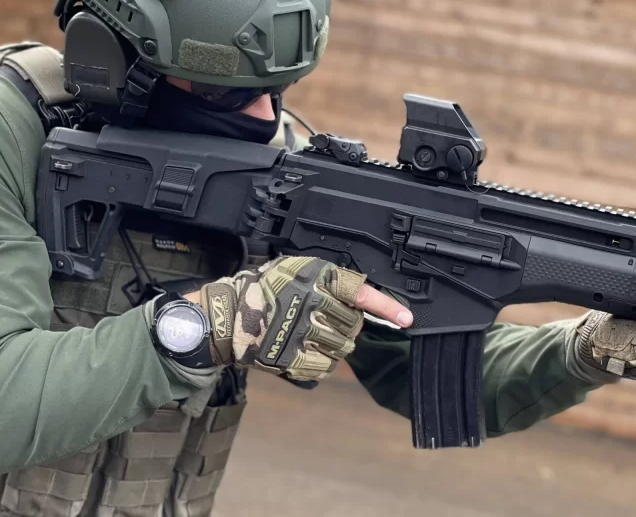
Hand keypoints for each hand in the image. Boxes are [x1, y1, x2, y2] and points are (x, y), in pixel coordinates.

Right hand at [198, 256, 412, 380]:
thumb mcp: (296, 269)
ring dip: (335, 344)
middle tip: (327, 321)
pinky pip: (325, 366)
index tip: (406, 319)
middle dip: (346, 325)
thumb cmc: (265, 288)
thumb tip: (359, 294)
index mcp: (317, 279)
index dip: (385, 306)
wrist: (229, 316)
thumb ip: (327, 280)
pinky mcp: (293, 358)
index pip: (360, 292)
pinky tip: (306, 351)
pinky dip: (321, 362)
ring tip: (315, 335)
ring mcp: (304, 334)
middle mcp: (313, 306)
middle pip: (354, 324)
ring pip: (343, 347)